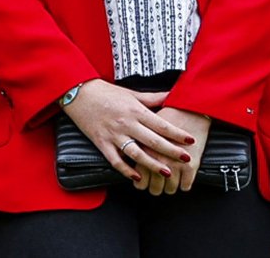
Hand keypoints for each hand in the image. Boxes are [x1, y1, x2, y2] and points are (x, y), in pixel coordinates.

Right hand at [61, 80, 193, 183]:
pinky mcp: (102, 143)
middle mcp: (126, 123)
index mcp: (135, 110)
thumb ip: (152, 98)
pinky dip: (126, 170)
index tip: (190, 140)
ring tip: (167, 172)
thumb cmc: (106, 92)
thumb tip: (172, 95)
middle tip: (186, 158)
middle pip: (152, 140)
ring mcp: (114, 135)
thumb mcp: (131, 93)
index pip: (160, 124)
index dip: (177, 133)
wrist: (79, 93)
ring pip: (136, 153)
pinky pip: (115, 160)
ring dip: (152, 164)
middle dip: (171, 150)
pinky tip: (138, 176)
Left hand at [138, 107, 210, 195]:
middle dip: (155, 188)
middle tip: (156, 186)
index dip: (141, 183)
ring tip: (170, 184)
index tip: (143, 181)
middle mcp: (158, 156)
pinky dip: (184, 185)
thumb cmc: (169, 109)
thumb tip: (125, 148)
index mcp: (144, 146)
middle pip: (155, 187)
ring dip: (169, 188)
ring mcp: (174, 162)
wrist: (192, 104)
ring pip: (170, 188)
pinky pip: (186, 185)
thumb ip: (134, 136)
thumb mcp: (145, 120)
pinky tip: (183, 181)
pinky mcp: (191, 164)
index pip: (140, 178)